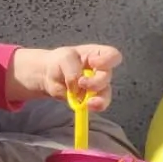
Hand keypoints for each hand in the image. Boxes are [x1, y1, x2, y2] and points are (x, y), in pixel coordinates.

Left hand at [6, 43, 122, 111]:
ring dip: (98, 98)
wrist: (50, 75)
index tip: (92, 63)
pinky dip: (94, 106)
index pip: (113, 56)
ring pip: (106, 93)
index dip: (107, 60)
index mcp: (97, 54)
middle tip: (81, 83)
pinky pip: (99, 104)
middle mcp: (101, 70)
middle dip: (95, 82)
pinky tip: (87, 106)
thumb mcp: (64, 58)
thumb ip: (72, 69)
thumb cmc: (60, 61)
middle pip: (107, 76)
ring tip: (87, 102)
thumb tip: (77, 86)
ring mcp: (98, 85)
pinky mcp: (92, 98)